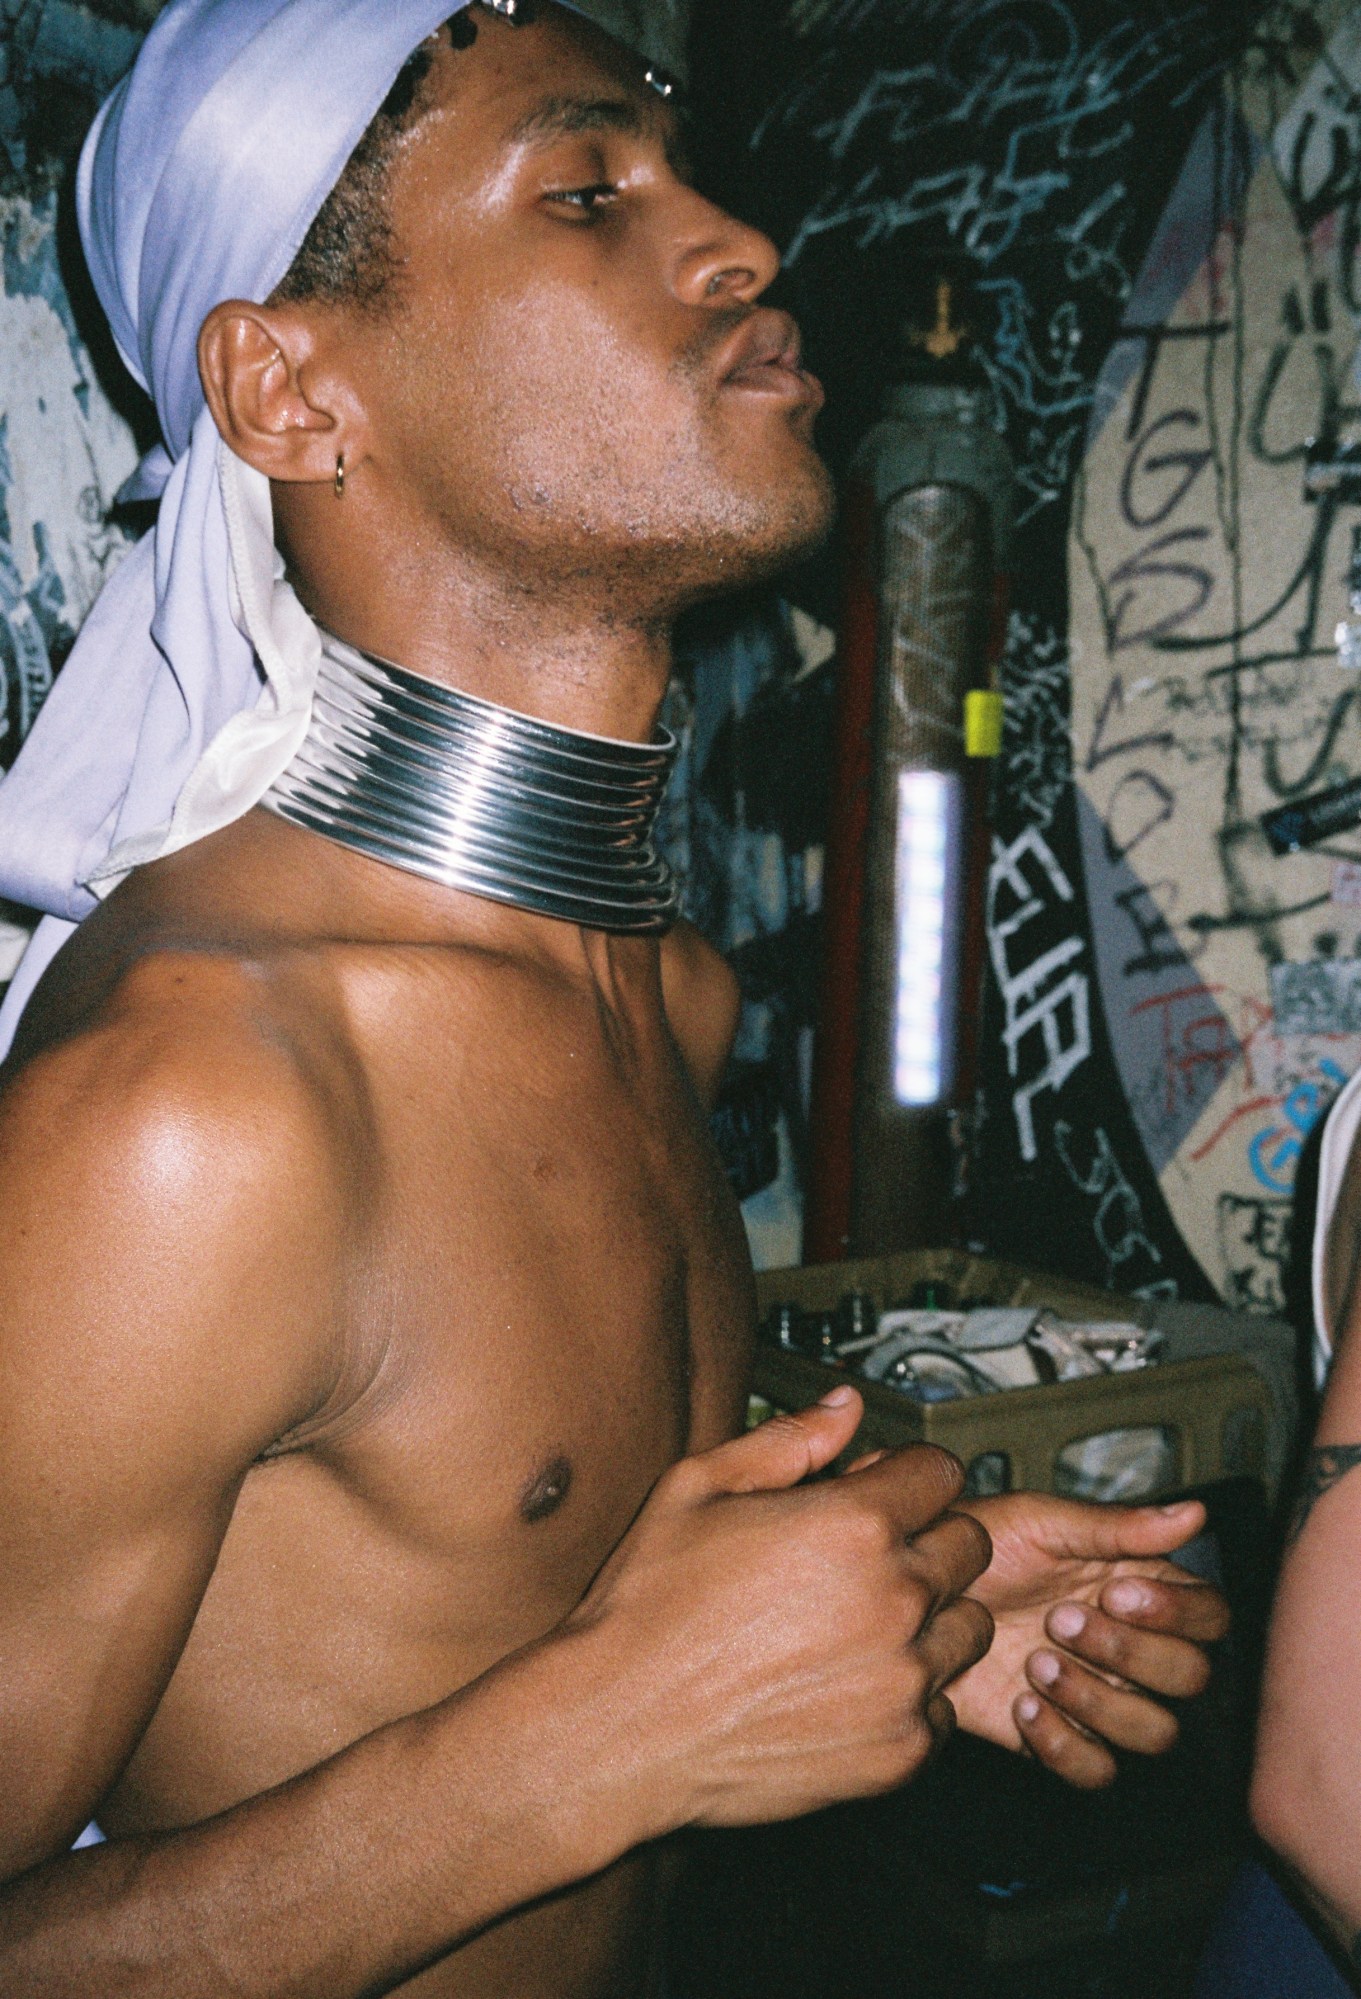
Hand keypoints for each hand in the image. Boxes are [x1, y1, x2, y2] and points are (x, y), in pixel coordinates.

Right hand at [567, 1388, 992, 1836]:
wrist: (621, 1727)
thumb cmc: (648, 1609)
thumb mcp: (698, 1487)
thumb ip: (787, 1439)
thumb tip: (845, 1406)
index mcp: (854, 1525)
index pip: (942, 1472)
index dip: (907, 1474)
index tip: (882, 1492)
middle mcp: (894, 1599)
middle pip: (970, 1544)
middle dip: (928, 1538)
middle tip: (867, 1558)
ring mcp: (904, 1679)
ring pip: (969, 1625)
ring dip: (931, 1616)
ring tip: (861, 1624)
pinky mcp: (901, 1748)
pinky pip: (944, 1704)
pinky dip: (911, 1692)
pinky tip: (849, 1682)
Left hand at [946, 1491, 1229, 1787]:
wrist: (910, 1594)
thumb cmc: (977, 1544)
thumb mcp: (1042, 1523)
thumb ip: (1118, 1527)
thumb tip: (1194, 1513)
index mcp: (1139, 1588)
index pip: (1209, 1616)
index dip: (1178, 1613)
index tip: (1117, 1593)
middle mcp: (1130, 1646)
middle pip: (1190, 1677)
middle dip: (1128, 1652)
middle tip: (1060, 1620)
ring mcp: (1097, 1694)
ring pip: (1154, 1730)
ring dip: (1097, 1700)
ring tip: (1036, 1662)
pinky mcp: (1057, 1736)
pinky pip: (1097, 1769)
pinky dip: (1064, 1744)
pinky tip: (1021, 1704)